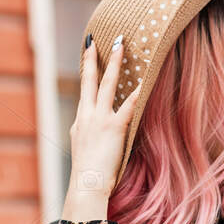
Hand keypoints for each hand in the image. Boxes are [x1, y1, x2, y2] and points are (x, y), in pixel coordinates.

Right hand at [60, 34, 139, 221]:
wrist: (86, 184)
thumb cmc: (88, 173)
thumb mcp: (84, 147)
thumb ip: (89, 133)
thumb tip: (95, 129)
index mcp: (81, 120)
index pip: (85, 89)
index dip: (87, 69)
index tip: (89, 51)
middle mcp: (87, 115)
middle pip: (90, 80)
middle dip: (94, 58)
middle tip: (97, 39)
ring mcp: (99, 120)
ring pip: (106, 84)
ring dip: (114, 63)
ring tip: (120, 45)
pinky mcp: (113, 128)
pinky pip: (127, 107)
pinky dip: (135, 93)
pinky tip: (142, 81)